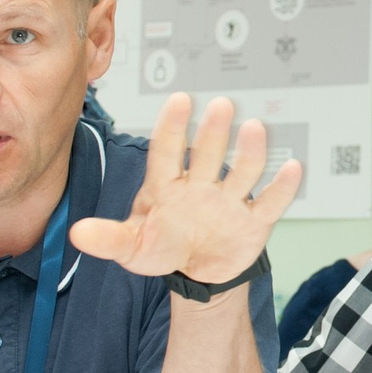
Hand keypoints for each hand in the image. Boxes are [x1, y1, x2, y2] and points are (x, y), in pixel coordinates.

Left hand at [72, 94, 299, 284]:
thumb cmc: (163, 248)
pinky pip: (270, 203)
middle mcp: (201, 184)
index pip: (168, 151)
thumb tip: (78, 234)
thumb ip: (109, 239)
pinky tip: (293, 168)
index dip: (174, 127)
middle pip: (208, 155)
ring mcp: (229, 200)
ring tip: (254, 130)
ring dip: (250, 152)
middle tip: (222, 106)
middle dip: (215, 132)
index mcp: (167, 184)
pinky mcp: (253, 221)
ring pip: (242, 172)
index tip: (180, 101)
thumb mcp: (133, 246)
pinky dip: (282, 188)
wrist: (197, 271)